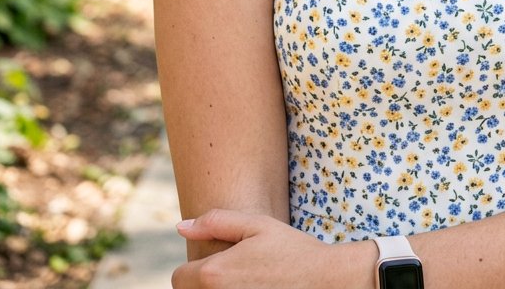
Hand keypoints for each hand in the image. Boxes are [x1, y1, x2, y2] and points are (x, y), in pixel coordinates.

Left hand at [172, 210, 366, 288]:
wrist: (325, 282)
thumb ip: (216, 222)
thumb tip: (181, 226)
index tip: (215, 264)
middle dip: (202, 284)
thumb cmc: (292, 250)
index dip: (193, 269)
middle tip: (232, 274)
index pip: (178, 278)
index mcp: (214, 274)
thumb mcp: (257, 225)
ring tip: (243, 283)